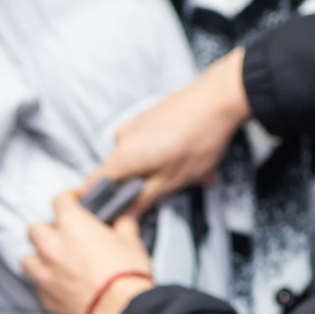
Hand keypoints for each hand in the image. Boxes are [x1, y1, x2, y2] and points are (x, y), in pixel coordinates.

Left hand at [23, 189, 153, 313]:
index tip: (74, 202)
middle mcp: (52, 247)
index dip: (68, 199)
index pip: (59, 200)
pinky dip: (47, 283)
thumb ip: (123, 225)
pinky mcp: (46, 299)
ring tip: (55, 263)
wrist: (120, 313)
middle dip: (47, 230)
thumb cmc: (127, 274)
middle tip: (63, 236)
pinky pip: (38, 286)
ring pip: (28, 260)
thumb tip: (122, 219)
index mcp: (73, 226)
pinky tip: (61, 286)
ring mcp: (45, 275)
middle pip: (35, 229)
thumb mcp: (131, 241)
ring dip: (39, 258)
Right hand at [82, 47, 250, 213]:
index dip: (99, 203)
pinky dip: (165, 156)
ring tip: (187, 173)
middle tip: (169, 192)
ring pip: (139, 160)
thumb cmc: (200, 136)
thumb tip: (125, 216)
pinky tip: (186, 158)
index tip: (108, 214)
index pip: (94, 185)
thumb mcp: (172, 180)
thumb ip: (143, 200)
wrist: (220, 97)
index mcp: (122, 156)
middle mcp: (123, 137)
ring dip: (159, 172)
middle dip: (143, 188)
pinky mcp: (148, 117)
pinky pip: (148, 145)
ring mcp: (135, 125)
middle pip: (120, 174)